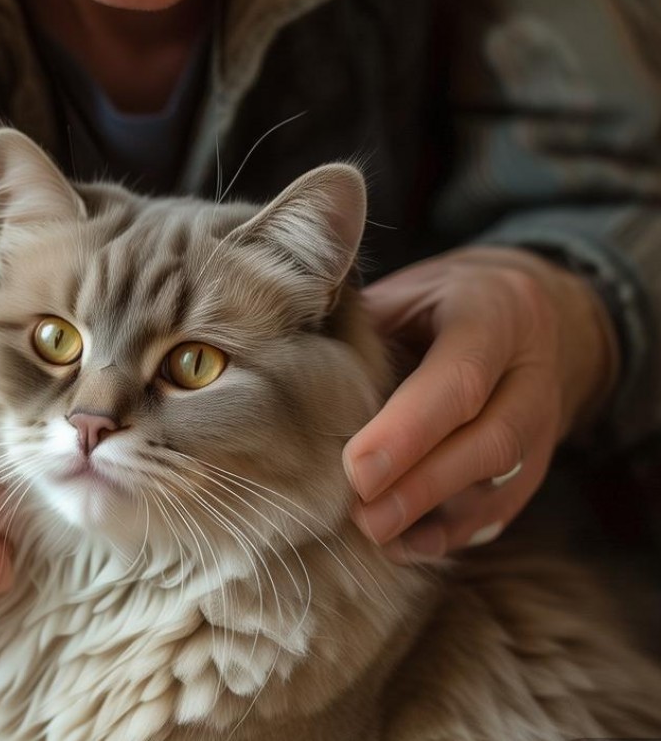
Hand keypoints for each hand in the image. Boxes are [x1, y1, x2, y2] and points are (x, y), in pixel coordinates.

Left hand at [344, 247, 615, 562]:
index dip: (409, 430)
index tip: (356, 469)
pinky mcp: (539, 464)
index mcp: (497, 311)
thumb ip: (361, 333)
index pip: (461, 378)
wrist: (521, 313)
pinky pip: (504, 510)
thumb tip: (291, 380)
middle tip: (362, 515)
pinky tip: (402, 545)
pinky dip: (450, 534)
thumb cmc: (437, 302)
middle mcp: (533, 370)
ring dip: (434, 515)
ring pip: (503, 483)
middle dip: (421, 485)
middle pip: (490, 441)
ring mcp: (546, 422)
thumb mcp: (402, 293)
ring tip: (372, 531)